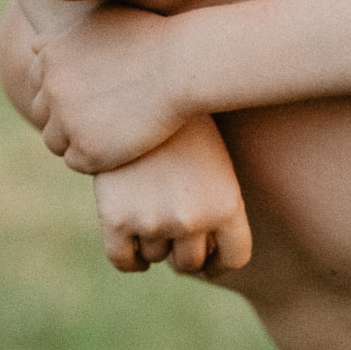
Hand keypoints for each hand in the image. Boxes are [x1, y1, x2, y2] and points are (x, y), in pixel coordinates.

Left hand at [31, 3, 188, 172]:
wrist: (182, 65)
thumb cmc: (154, 37)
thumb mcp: (106, 18)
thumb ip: (69, 30)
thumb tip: (40, 39)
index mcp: (50, 55)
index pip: (37, 81)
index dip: (61, 89)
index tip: (85, 94)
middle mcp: (51, 87)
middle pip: (41, 110)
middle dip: (63, 115)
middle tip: (96, 117)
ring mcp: (66, 120)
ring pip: (55, 139)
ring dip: (74, 139)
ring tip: (105, 134)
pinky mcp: (87, 150)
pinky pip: (77, 161)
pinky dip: (93, 157)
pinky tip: (116, 148)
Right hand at [90, 115, 250, 278]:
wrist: (141, 87)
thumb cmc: (182, 121)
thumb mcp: (216, 158)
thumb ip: (214, 204)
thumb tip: (202, 249)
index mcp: (228, 205)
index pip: (234, 258)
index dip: (221, 262)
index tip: (210, 258)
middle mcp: (194, 219)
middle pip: (190, 262)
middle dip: (183, 251)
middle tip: (173, 230)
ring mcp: (154, 220)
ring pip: (156, 256)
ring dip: (154, 244)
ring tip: (149, 215)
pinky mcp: (116, 217)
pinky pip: (123, 260)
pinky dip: (130, 261)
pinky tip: (131, 248)